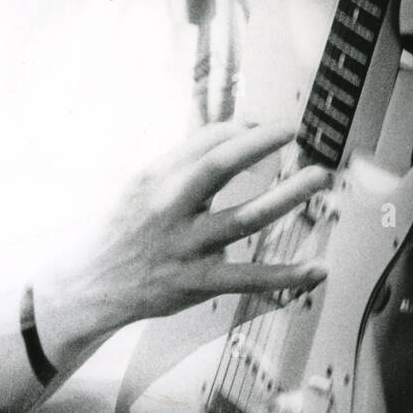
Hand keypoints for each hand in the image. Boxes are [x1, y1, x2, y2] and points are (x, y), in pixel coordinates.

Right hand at [35, 122, 329, 368]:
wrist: (93, 285)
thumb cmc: (126, 227)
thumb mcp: (144, 184)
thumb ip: (185, 161)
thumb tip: (236, 131)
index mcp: (157, 178)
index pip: (205, 142)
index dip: (243, 129)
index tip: (272, 127)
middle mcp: (170, 208)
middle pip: (218, 167)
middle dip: (259, 144)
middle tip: (294, 130)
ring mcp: (186, 246)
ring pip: (244, 218)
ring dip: (287, 196)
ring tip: (319, 178)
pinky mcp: (198, 283)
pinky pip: (250, 278)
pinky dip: (288, 275)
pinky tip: (318, 267)